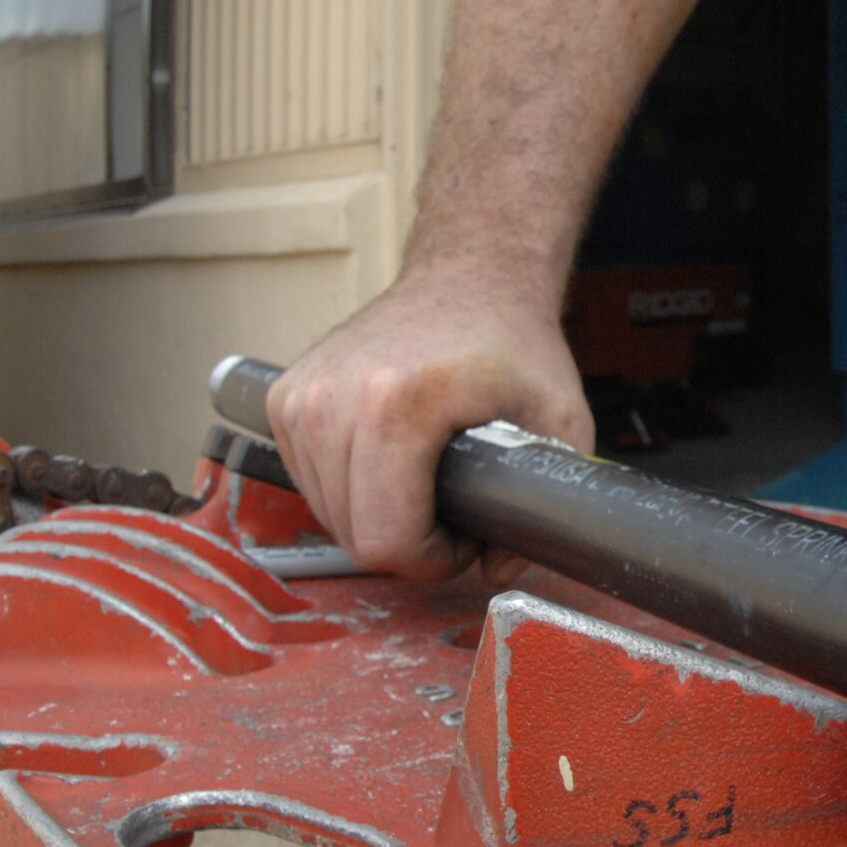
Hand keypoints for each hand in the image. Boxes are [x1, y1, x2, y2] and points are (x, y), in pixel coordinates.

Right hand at [266, 267, 593, 579]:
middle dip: (408, 542)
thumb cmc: (512, 343)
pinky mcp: (285, 397)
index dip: (432, 558)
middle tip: (452, 509)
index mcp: (398, 404)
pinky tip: (389, 465)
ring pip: (327, 513)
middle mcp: (336, 398)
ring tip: (425, 483)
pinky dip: (348, 489)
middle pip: (354, 534)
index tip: (464, 534)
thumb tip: (500, 569)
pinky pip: (308, 481)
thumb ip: (548, 501)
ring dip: (377, 516)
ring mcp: (302, 396)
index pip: (385, 539)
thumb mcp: (560, 421)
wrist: (470, 276)